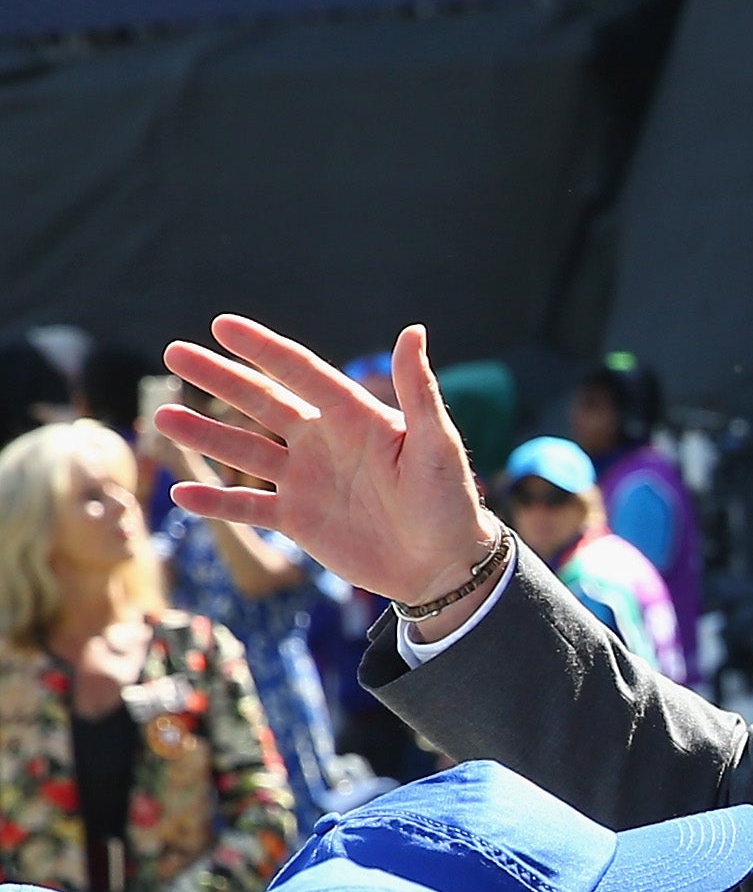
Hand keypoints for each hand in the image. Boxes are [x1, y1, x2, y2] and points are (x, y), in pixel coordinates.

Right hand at [157, 317, 497, 607]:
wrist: (445, 566)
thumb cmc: (451, 501)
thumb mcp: (437, 444)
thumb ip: (417, 392)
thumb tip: (413, 331)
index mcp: (354, 417)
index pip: (300, 373)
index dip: (261, 349)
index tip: (221, 325)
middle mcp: (324, 442)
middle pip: (261, 402)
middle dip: (218, 379)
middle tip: (174, 353)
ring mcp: (308, 481)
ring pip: (244, 451)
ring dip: (205, 434)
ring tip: (163, 418)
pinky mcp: (300, 520)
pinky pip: (248, 507)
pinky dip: (216, 502)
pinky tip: (181, 494)